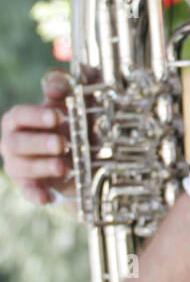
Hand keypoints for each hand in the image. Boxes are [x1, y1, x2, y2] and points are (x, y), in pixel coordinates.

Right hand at [0, 71, 73, 205]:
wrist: (84, 154)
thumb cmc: (75, 120)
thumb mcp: (78, 99)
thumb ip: (68, 84)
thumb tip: (53, 85)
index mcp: (20, 119)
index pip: (19, 115)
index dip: (35, 115)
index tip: (57, 116)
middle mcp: (13, 141)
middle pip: (16, 143)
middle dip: (40, 143)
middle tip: (62, 143)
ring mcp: (18, 165)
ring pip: (20, 167)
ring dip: (42, 166)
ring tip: (65, 166)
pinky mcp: (28, 186)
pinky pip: (27, 192)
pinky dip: (36, 194)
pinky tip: (47, 197)